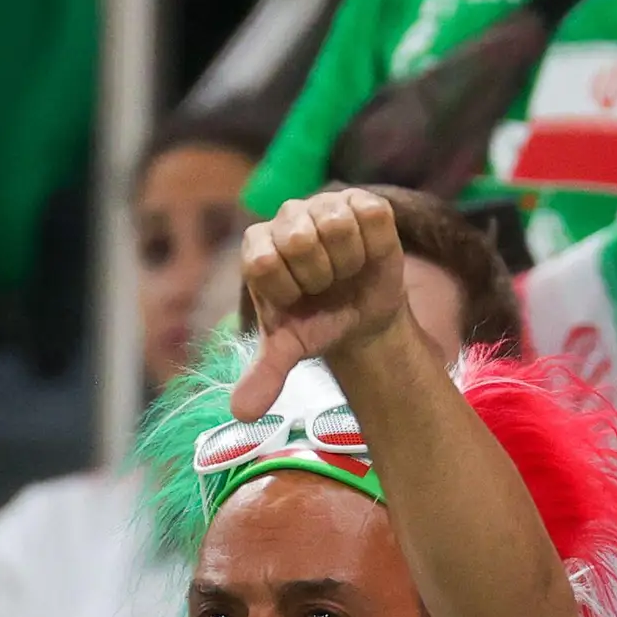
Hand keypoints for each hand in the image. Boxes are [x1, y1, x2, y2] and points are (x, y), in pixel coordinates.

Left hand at [228, 190, 412, 419]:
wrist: (361, 317)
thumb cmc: (317, 322)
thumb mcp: (290, 348)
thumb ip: (265, 374)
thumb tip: (241, 414)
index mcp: (257, 247)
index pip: (264, 262)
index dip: (290, 290)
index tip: (300, 301)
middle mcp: (285, 218)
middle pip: (299, 239)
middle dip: (321, 276)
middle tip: (327, 287)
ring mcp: (323, 204)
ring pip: (337, 224)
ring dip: (349, 261)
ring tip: (346, 272)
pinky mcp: (362, 201)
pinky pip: (373, 215)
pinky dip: (375, 245)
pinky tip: (367, 256)